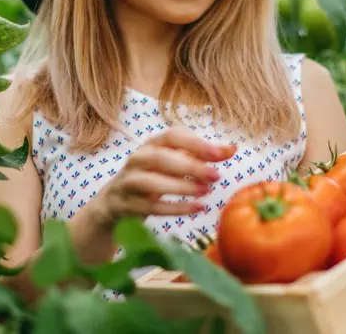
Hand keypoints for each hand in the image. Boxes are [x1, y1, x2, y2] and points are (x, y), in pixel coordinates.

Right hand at [87, 127, 236, 230]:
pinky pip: (150, 207)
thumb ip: (201, 155)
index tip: (221, 153)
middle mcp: (137, 159)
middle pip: (159, 158)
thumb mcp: (174, 163)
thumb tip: (232, 148)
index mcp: (151, 144)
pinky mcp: (125, 205)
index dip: (196, 143)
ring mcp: (128, 182)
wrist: (113, 203)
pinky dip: (175, 208)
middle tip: (216, 176)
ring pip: (150, 182)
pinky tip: (197, 208)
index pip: (172, 135)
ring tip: (206, 192)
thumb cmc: (151, 178)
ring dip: (180, 187)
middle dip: (189, 166)